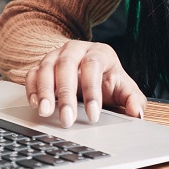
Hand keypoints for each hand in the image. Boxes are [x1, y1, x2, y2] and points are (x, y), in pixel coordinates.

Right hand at [25, 41, 146, 127]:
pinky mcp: (42, 65)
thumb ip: (133, 100)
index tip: (93, 115)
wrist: (90, 69)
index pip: (93, 66)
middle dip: (66, 94)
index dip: (92, 91)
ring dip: (44, 91)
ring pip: (46, 67)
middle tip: (67, 119)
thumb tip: (136, 113)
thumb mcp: (124, 88)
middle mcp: (76, 49)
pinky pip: (32, 73)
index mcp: (100, 52)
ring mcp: (56, 55)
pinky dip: (32, 88)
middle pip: (67, 65)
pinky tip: (35, 104)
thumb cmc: (108, 80)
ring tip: (46, 113)